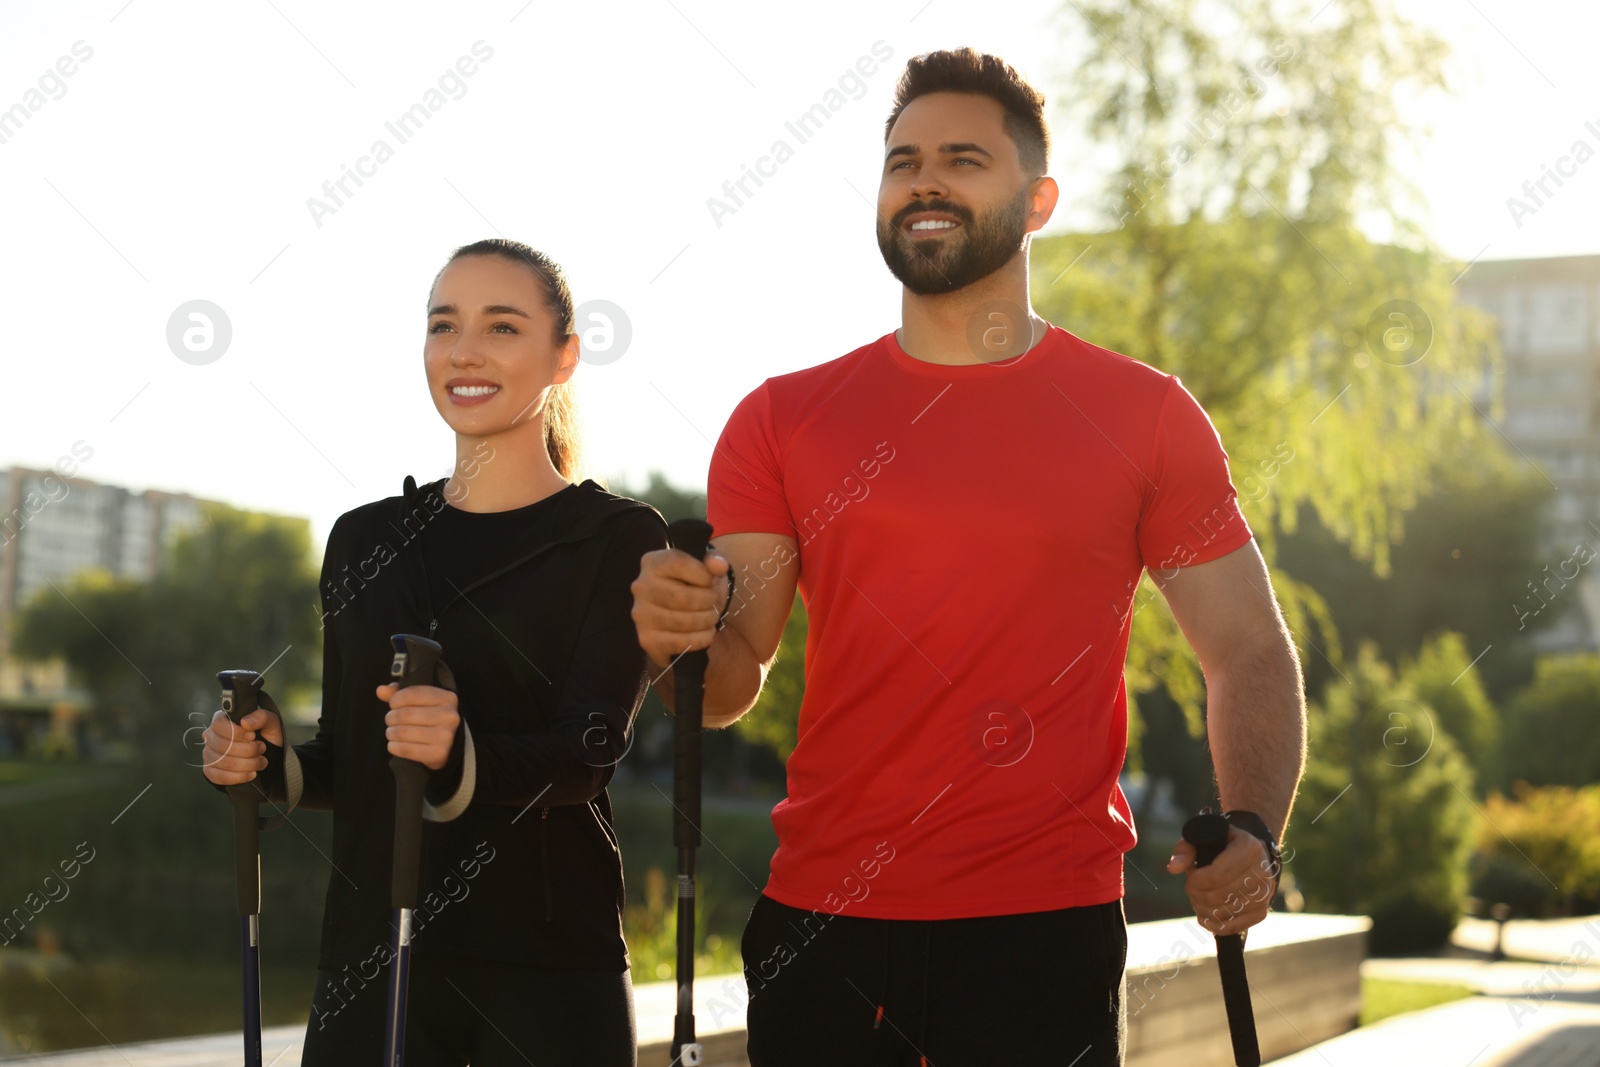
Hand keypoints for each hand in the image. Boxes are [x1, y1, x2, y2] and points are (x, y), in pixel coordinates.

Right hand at [200, 708, 282, 785]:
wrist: (268, 756)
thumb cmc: (266, 736)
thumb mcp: (271, 723)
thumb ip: (261, 717)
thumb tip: (245, 722)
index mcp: (221, 720)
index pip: (219, 724)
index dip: (236, 732)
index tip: (253, 736)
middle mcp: (210, 736)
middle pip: (222, 745)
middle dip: (247, 750)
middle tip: (262, 749)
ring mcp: (208, 754)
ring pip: (223, 762)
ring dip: (247, 764)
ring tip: (260, 761)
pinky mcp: (210, 771)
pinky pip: (219, 777)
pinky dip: (239, 777)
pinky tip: (252, 774)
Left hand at [377, 683, 460, 770]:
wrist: (449, 746)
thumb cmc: (430, 719)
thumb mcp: (421, 701)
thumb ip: (399, 693)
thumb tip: (381, 690)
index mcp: (448, 698)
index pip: (412, 694)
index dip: (396, 699)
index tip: (393, 704)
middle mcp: (449, 716)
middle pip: (405, 714)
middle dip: (391, 717)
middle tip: (391, 720)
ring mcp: (445, 736)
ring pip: (402, 732)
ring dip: (390, 732)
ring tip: (392, 732)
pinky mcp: (438, 753)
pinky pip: (405, 749)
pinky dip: (393, 746)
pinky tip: (394, 744)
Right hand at [630, 545, 731, 668]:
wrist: (681, 614)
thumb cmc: (694, 585)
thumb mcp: (706, 567)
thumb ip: (714, 560)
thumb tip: (719, 565)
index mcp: (652, 563)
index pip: (678, 564)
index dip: (703, 575)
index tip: (711, 581)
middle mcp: (641, 587)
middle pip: (682, 597)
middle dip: (709, 602)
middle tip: (715, 603)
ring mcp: (641, 614)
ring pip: (683, 621)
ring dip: (707, 621)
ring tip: (712, 618)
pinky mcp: (646, 639)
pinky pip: (679, 643)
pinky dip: (700, 639)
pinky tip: (706, 634)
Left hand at [1168, 827, 1276, 936]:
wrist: (1252, 856)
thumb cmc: (1222, 845)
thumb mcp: (1203, 838)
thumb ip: (1185, 850)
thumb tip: (1172, 869)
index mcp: (1249, 849)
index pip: (1215, 876)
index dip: (1196, 881)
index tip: (1190, 877)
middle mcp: (1262, 873)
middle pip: (1218, 896)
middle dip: (1197, 895)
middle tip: (1192, 889)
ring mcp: (1264, 895)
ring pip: (1224, 913)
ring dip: (1203, 910)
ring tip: (1197, 899)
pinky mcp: (1261, 912)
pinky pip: (1233, 927)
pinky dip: (1214, 925)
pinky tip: (1205, 917)